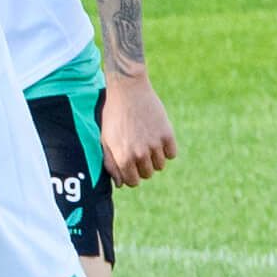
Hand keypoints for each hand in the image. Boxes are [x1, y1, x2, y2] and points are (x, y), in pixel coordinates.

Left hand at [99, 71, 177, 186]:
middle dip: (142, 167)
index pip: (132, 182)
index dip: (130, 176)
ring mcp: (155, 145)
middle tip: (137, 151)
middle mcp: (140, 154)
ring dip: (154, 159)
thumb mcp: (105, 140)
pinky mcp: (167, 135)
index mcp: (123, 158)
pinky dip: (166, 150)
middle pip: (147, 174)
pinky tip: (157, 138)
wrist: (128, 92)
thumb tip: (119, 184)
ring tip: (146, 143)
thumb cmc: (113, 116)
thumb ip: (111, 163)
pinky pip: (172, 154)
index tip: (130, 167)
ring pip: (160, 165)